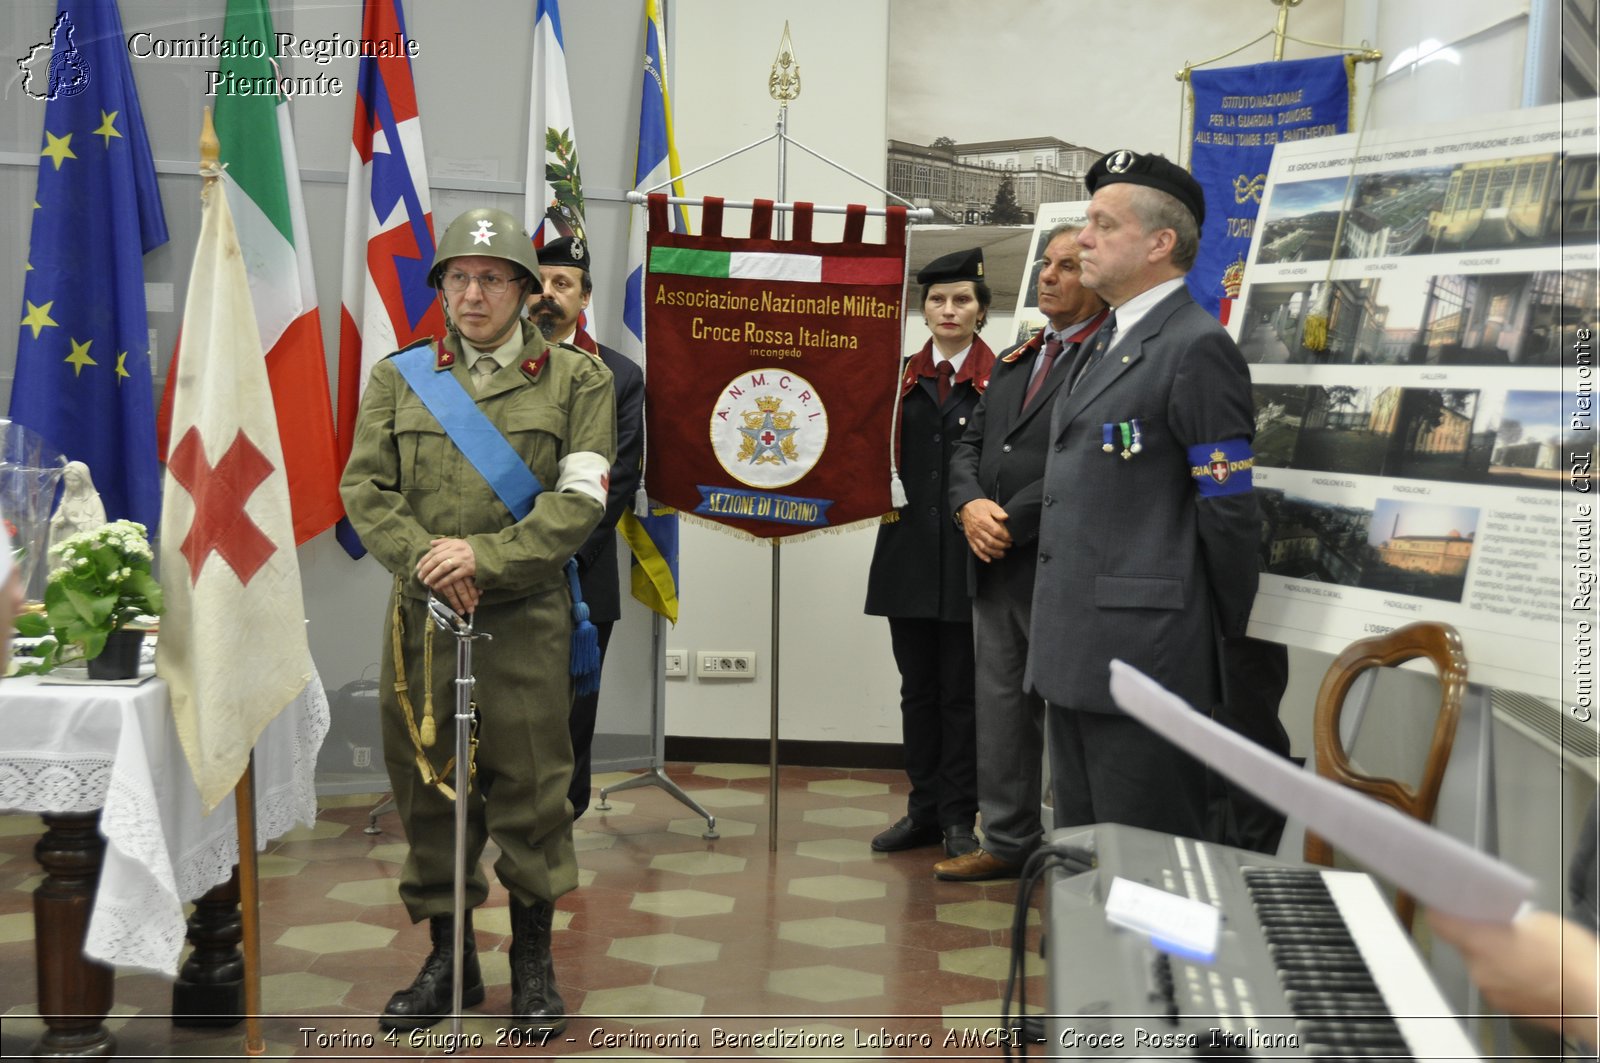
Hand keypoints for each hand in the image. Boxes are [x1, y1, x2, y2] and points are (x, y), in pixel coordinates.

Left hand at [417, 538, 480, 614]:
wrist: (489, 554)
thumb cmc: (472, 550)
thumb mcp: (458, 542)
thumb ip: (444, 542)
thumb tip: (430, 543)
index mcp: (453, 544)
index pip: (434, 551)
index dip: (425, 559)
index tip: (418, 567)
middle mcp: (456, 550)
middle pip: (436, 559)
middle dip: (426, 568)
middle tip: (419, 576)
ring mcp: (462, 560)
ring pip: (443, 567)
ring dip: (433, 575)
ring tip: (426, 582)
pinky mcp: (467, 569)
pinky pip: (452, 576)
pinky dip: (444, 581)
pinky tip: (438, 586)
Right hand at [959, 498, 1012, 561]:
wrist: (966, 507)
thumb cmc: (979, 506)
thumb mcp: (990, 504)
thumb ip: (998, 511)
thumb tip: (1005, 517)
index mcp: (983, 520)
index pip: (996, 531)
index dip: (1005, 536)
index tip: (1011, 538)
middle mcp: (977, 529)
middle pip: (991, 541)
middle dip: (1002, 545)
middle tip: (1009, 545)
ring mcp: (973, 535)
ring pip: (984, 547)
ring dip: (994, 553)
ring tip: (1002, 554)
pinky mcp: (970, 539)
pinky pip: (976, 549)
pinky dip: (982, 556)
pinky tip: (989, 559)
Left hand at [1428, 908, 1598, 1046]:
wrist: (1594, 997)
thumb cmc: (1572, 961)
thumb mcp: (1539, 921)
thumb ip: (1508, 917)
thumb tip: (1499, 918)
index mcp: (1480, 942)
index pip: (1440, 922)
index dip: (1441, 910)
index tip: (1444, 904)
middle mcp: (1479, 969)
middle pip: (1464, 944)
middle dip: (1479, 935)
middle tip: (1499, 927)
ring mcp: (1492, 990)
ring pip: (1482, 965)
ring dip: (1495, 958)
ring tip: (1524, 952)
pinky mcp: (1506, 1006)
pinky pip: (1498, 984)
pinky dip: (1508, 976)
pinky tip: (1531, 971)